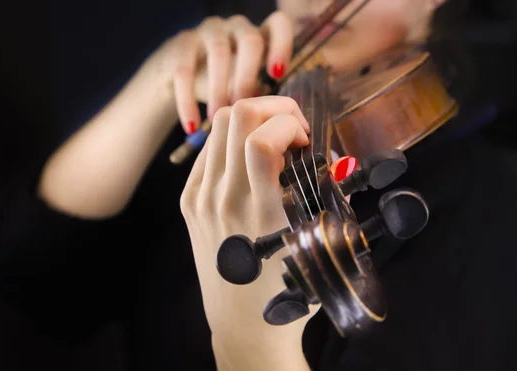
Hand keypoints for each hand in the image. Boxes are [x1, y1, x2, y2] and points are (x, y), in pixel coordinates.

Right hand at [152, 12, 293, 134]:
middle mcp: (236, 27)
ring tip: (217, 118)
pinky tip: (192, 126)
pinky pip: (185, 71)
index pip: (279, 23)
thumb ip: (261, 98)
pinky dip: (188, 102)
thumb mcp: (245, 88)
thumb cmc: (223, 85)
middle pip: (250, 40)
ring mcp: (209, 31)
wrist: (176, 78)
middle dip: (249, 77)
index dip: (282, 45)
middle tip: (242, 109)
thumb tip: (277, 124)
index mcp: (259, 35)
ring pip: (219, 52)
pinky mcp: (182, 43)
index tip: (277, 75)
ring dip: (219, 90)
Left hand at [180, 96, 315, 368]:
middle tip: (293, 129)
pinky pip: (208, 151)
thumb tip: (327, 153)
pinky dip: (232, 140)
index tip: (307, 139)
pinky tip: (249, 158)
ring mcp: (200, 199)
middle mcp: (223, 200)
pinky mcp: (189, 202)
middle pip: (235, 116)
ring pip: (219, 127)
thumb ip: (324, 193)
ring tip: (273, 141)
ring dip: (252, 120)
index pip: (261, 140)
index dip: (290, 123)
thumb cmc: (288, 291)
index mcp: (260, 214)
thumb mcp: (316, 243)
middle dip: (272, 107)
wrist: (244, 328)